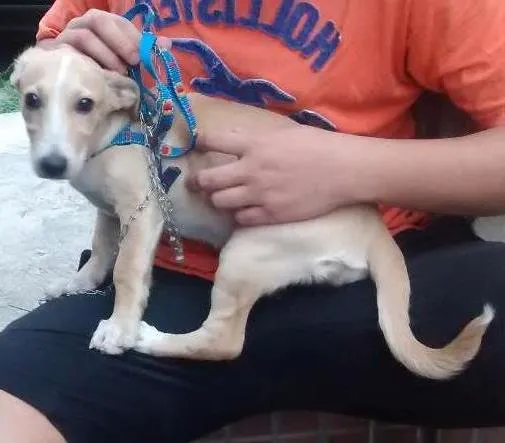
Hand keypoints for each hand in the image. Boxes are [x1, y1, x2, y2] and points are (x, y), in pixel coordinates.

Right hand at [38, 9, 169, 73]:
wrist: (71, 87)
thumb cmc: (105, 74)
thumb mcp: (127, 63)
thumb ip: (145, 52)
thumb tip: (167, 45)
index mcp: (103, 25)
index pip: (119, 22)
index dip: (133, 37)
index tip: (145, 54)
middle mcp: (83, 26)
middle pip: (99, 21)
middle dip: (120, 41)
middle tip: (135, 61)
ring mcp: (68, 38)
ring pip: (84, 36)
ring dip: (105, 54)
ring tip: (120, 72)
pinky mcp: (57, 53)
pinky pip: (69, 53)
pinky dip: (86, 63)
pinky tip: (99, 76)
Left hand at [191, 123, 354, 225]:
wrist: (343, 171)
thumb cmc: (317, 145)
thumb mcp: (284, 131)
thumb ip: (257, 137)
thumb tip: (236, 138)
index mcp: (254, 144)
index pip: (213, 141)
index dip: (200, 141)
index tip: (197, 143)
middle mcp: (250, 170)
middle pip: (208, 180)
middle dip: (199, 181)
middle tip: (199, 183)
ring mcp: (259, 195)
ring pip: (220, 202)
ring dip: (219, 199)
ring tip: (224, 197)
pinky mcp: (271, 215)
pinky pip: (241, 219)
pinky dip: (240, 215)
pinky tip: (246, 210)